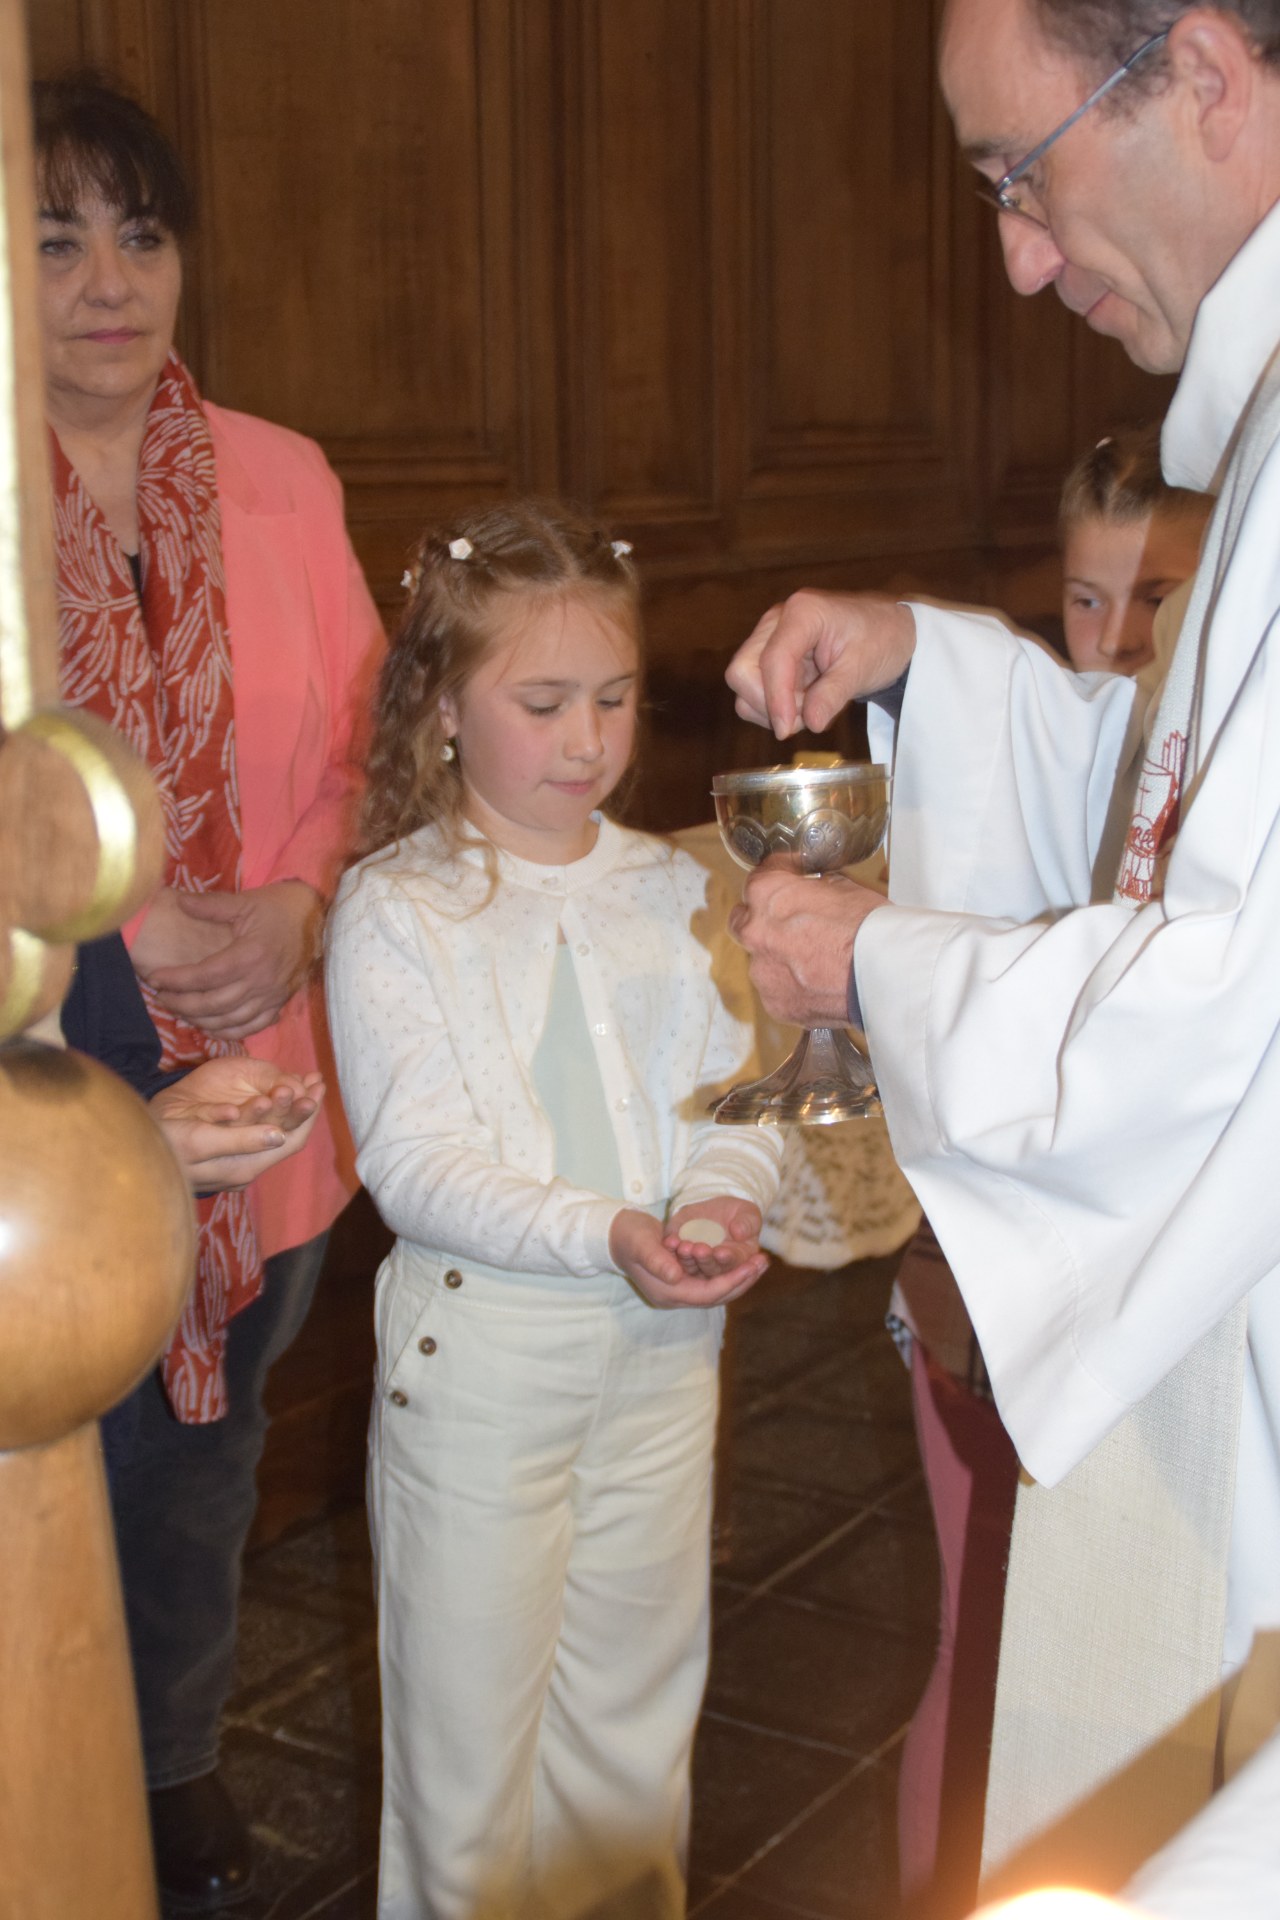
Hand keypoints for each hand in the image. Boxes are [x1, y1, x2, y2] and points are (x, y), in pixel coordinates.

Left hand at [141, 881, 323, 1039]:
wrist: (317, 919)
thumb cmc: (278, 908)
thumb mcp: (244, 902)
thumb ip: (210, 905)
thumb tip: (179, 901)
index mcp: (250, 954)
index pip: (205, 975)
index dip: (177, 980)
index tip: (155, 978)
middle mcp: (261, 981)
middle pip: (213, 1004)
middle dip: (182, 1004)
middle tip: (161, 998)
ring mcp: (272, 996)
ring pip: (230, 1020)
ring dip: (200, 1020)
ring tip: (180, 1011)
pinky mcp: (280, 1003)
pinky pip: (252, 1027)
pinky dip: (229, 1031)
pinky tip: (210, 1026)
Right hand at [150, 1059, 323, 1191]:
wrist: (123, 1151)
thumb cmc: (160, 1147)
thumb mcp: (200, 1143)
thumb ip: (241, 1141)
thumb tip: (279, 1135)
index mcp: (244, 1166)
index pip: (292, 1139)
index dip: (308, 1113)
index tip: (319, 1084)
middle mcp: (243, 1164)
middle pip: (283, 1131)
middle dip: (300, 1103)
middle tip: (314, 1077)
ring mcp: (230, 1155)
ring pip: (267, 1125)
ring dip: (284, 1101)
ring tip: (299, 1078)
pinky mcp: (217, 1144)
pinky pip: (248, 1124)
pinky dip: (262, 1104)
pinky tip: (268, 1090)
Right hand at [609, 1208, 767, 1308]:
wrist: (616, 1235)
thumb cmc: (628, 1236)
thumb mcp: (641, 1244)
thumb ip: (656, 1260)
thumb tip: (676, 1275)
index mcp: (667, 1292)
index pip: (708, 1294)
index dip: (732, 1281)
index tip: (751, 1266)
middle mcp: (676, 1296)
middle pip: (718, 1296)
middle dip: (742, 1280)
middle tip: (763, 1262)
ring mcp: (680, 1289)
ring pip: (718, 1289)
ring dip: (740, 1277)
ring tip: (760, 1260)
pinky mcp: (684, 1279)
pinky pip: (713, 1280)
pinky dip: (729, 1271)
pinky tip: (744, 1258)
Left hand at [664, 1197, 764, 1283]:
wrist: (715, 1208)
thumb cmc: (738, 1214)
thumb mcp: (747, 1213)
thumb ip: (748, 1223)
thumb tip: (740, 1233)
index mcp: (738, 1260)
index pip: (733, 1263)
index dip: (727, 1259)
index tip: (721, 1252)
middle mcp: (717, 1266)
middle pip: (710, 1269)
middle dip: (705, 1260)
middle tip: (699, 1250)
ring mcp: (696, 1262)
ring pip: (691, 1266)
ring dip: (687, 1258)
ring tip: (683, 1247)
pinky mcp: (679, 1253)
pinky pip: (674, 1254)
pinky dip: (672, 1248)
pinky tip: (670, 1241)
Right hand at [725, 590, 916, 738]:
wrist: (889, 631)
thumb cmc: (880, 639)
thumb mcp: (862, 668)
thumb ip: (833, 695)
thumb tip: (811, 723)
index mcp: (802, 613)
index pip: (772, 660)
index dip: (775, 699)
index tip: (786, 730)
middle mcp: (776, 622)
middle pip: (742, 671)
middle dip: (770, 702)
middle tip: (807, 714)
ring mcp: (769, 638)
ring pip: (743, 684)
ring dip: (771, 707)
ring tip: (810, 706)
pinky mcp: (768, 655)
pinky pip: (752, 690)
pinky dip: (772, 705)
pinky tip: (802, 703)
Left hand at [729, 860, 883, 1026]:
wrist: (884, 975)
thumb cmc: (869, 929)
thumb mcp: (845, 887)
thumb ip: (817, 889)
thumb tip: (817, 892)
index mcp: (767, 894)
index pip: (759, 876)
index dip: (779, 876)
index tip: (790, 880)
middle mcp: (755, 933)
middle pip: (743, 921)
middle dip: (761, 918)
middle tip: (788, 921)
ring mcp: (762, 972)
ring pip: (760, 961)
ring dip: (779, 958)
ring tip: (813, 961)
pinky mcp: (775, 1004)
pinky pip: (777, 991)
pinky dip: (792, 988)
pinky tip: (818, 984)